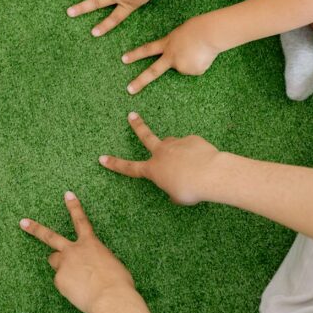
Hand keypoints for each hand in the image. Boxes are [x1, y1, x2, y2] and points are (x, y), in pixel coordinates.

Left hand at [20, 191, 135, 312]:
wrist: (110, 298)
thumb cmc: (118, 283)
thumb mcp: (111, 264)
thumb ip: (96, 260)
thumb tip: (90, 267)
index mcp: (90, 244)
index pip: (81, 220)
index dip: (74, 207)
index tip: (67, 194)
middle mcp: (74, 250)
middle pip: (50, 236)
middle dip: (35, 228)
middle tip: (23, 222)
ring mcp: (64, 264)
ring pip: (55, 261)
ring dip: (60, 266)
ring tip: (75, 278)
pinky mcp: (59, 280)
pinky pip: (61, 283)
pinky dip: (69, 287)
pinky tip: (79, 292)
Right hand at [99, 112, 220, 204]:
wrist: (210, 173)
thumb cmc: (191, 189)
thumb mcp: (178, 196)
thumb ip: (172, 190)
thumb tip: (175, 187)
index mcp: (153, 169)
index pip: (129, 167)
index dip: (114, 164)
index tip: (102, 158)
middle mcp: (161, 153)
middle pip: (146, 136)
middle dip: (137, 126)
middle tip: (131, 115)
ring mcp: (176, 143)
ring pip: (173, 144)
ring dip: (177, 151)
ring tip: (190, 163)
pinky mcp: (192, 139)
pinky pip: (192, 147)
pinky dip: (196, 155)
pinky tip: (204, 162)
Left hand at [121, 16, 220, 93]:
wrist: (209, 33)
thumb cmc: (198, 28)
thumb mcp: (181, 34)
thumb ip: (176, 46)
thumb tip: (181, 59)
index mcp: (167, 44)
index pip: (147, 49)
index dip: (135, 54)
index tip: (123, 59)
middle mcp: (171, 57)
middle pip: (153, 71)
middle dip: (140, 81)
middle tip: (129, 90)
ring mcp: (181, 66)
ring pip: (186, 67)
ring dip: (194, 60)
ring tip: (200, 50)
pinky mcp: (193, 71)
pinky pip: (197, 69)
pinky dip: (201, 63)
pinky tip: (205, 55)